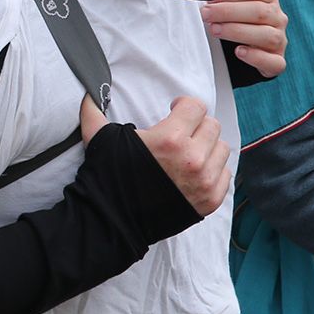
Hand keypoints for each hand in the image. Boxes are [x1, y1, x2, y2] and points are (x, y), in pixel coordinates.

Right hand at [80, 94, 230, 216]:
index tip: (175, 111)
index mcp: (170, 139)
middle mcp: (193, 158)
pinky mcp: (211, 200)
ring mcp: (205, 181)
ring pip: (222, 149)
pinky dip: (214, 170)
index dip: (183, 106)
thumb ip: (94, 111)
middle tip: (181, 133)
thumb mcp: (100, 139)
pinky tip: (194, 172)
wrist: (114, 220)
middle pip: (212, 125)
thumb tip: (87, 93)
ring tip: (188, 153)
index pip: (196, 107)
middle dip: (196, 125)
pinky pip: (226, 173)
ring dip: (207, 147)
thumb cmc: (110, 177)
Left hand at [204, 0, 286, 78]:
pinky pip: (274, 61)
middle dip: (228, 12)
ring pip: (268, 35)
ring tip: (215, 30)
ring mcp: (280, 40)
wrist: (240, 50)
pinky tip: (238, 52)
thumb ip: (220, 0)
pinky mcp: (277, 61)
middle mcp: (277, 17)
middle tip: (206, 15)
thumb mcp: (229, 5)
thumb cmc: (233, 21)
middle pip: (259, 11)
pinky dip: (256, 57)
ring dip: (238, 32)